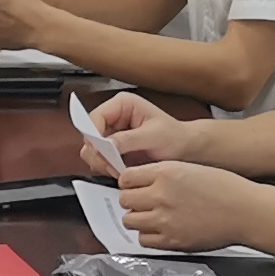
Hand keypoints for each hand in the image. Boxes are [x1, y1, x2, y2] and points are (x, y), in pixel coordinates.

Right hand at [94, 95, 208, 169]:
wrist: (185, 149)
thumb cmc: (174, 136)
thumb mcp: (153, 136)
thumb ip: (128, 139)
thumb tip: (107, 144)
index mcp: (122, 104)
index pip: (95, 117)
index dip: (94, 135)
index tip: (101, 151)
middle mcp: (114, 116)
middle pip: (89, 134)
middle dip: (97, 153)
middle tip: (110, 165)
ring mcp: (112, 133)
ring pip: (91, 149)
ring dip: (100, 162)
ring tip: (117, 170)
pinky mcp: (113, 148)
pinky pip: (98, 159)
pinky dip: (105, 167)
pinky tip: (118, 170)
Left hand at [117, 159, 260, 252]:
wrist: (245, 211)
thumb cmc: (225, 189)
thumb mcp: (190, 168)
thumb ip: (162, 174)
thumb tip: (141, 182)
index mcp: (165, 173)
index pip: (126, 177)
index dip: (130, 182)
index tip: (135, 186)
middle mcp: (161, 195)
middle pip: (124, 199)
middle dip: (132, 200)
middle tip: (144, 202)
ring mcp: (164, 220)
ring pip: (130, 220)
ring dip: (138, 218)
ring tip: (153, 216)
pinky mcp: (171, 241)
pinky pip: (143, 240)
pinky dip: (149, 235)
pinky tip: (161, 229)